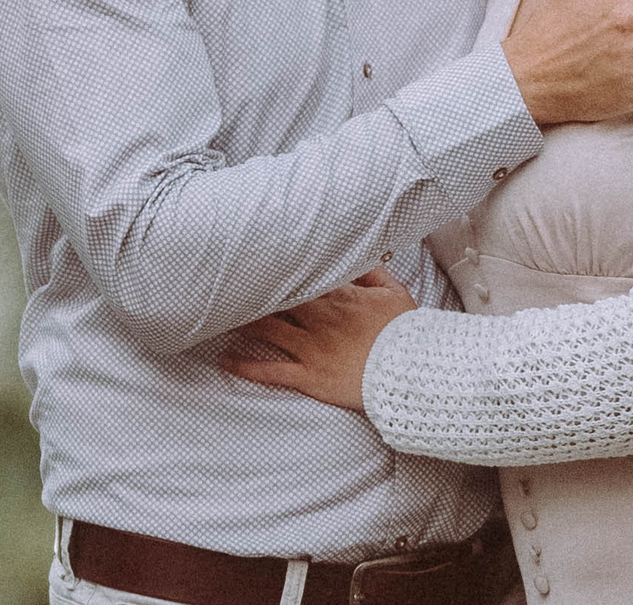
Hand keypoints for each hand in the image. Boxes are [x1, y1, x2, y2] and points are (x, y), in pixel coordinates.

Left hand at [220, 268, 417, 411]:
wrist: (409, 371)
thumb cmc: (405, 333)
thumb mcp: (395, 293)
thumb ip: (372, 271)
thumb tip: (355, 256)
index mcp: (341, 296)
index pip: (303, 278)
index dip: (281, 271)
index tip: (261, 262)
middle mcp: (321, 319)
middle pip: (279, 301)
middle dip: (255, 294)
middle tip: (231, 287)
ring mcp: (312, 348)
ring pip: (268, 331)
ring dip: (243, 323)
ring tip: (223, 317)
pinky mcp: (308, 375)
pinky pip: (270, 370)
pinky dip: (245, 365)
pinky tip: (226, 360)